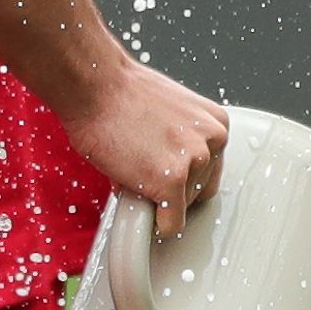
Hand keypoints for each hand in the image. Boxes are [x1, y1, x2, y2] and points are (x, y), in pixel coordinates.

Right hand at [53, 50, 231, 239]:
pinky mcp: (172, 181)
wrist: (94, 85)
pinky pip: (170, 224)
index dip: (181, 175)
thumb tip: (174, 172)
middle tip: (141, 173)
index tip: (160, 170)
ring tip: (131, 173)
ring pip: (183, 208)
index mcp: (216, 123)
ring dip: (157, 199)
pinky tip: (136, 203)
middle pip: (201, 191)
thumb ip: (181, 141)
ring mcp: (194, 161)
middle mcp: (213, 141)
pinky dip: (153, 223)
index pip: (210, 170)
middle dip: (172, 188)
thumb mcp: (168, 112)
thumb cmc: (118, 94)